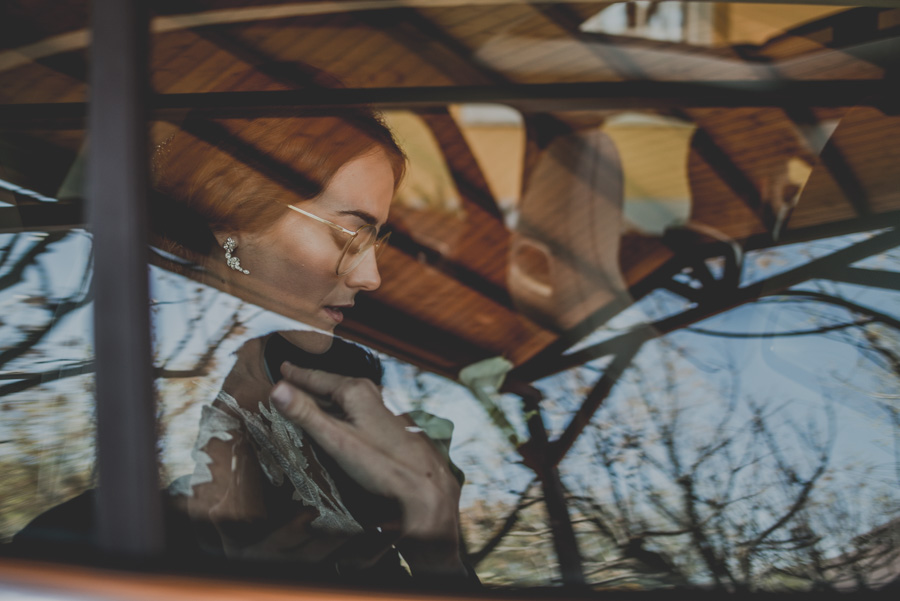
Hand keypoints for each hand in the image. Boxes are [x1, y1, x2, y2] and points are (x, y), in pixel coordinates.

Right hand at [269, 363, 464, 574]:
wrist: (423, 483)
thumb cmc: (381, 463)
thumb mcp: (336, 440)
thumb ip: (306, 414)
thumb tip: (277, 389)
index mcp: (355, 391)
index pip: (317, 378)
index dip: (297, 374)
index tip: (283, 367)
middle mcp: (369, 394)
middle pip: (331, 385)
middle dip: (310, 382)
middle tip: (292, 376)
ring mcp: (379, 409)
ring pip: (344, 397)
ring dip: (324, 396)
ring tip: (309, 394)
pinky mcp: (384, 424)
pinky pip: (354, 409)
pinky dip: (338, 409)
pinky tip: (336, 418)